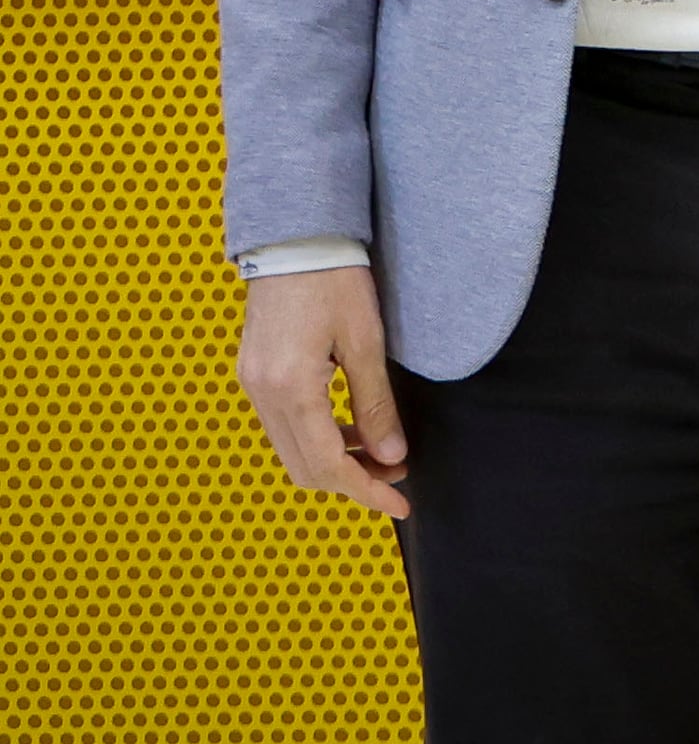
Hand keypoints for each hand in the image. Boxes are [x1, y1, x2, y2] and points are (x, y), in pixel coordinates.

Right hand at [238, 264, 410, 521]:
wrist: (295, 238)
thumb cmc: (335, 279)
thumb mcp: (366, 341)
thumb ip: (376, 404)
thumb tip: (392, 456)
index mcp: (290, 387)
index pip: (327, 464)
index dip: (365, 491)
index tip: (400, 506)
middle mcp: (262, 393)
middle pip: (303, 468)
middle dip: (352, 481)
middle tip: (398, 477)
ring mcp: (252, 384)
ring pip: (292, 450)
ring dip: (335, 461)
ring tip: (383, 454)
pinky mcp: (255, 374)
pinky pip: (284, 425)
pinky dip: (318, 438)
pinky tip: (352, 429)